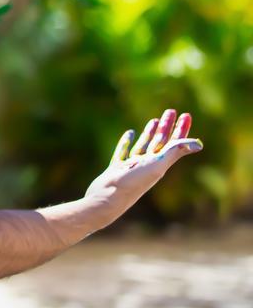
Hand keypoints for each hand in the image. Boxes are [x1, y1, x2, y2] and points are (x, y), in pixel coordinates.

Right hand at [85, 109, 201, 215]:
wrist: (109, 197)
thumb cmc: (133, 182)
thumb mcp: (156, 165)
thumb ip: (174, 152)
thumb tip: (198, 143)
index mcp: (160, 163)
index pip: (174, 143)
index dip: (181, 129)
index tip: (186, 115)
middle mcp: (149, 164)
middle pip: (161, 142)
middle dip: (167, 126)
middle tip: (172, 111)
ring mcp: (133, 165)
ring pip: (145, 145)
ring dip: (151, 132)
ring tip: (155, 119)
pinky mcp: (117, 166)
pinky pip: (124, 150)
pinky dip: (127, 141)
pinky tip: (129, 133)